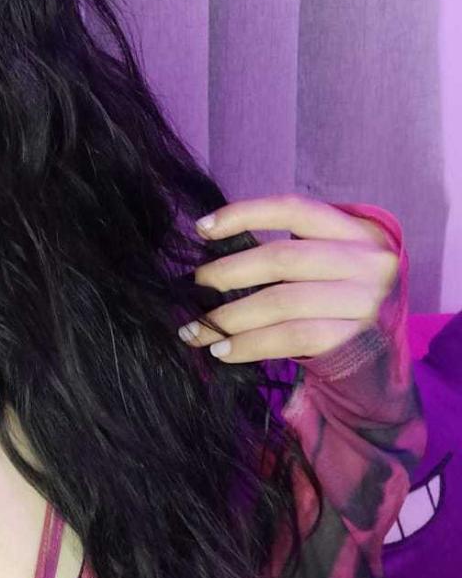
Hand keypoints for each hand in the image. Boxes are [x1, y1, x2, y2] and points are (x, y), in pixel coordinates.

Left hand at [178, 194, 398, 363]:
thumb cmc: (340, 307)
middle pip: (282, 257)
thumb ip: (289, 252)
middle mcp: (370, 262)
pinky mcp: (356, 340)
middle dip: (227, 272)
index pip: (295, 209)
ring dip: (228, 317)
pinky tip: (222, 350)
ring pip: (281, 301)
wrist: (382, 368)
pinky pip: (290, 337)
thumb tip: (213, 252)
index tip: (201, 228)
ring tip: (195, 330)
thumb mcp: (330, 267)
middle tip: (194, 286)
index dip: (244, 213)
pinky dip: (248, 344)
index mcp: (360, 232)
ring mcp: (367, 302)